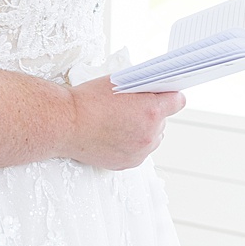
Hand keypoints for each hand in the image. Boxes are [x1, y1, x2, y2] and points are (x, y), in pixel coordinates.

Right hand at [66, 78, 184, 169]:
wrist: (66, 124)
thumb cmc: (88, 100)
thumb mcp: (121, 82)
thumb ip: (143, 88)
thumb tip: (155, 90)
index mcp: (152, 112)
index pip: (178, 101)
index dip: (170, 96)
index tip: (165, 95)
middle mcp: (150, 134)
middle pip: (164, 121)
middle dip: (152, 114)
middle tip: (131, 108)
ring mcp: (140, 151)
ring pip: (152, 138)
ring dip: (143, 131)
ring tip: (121, 123)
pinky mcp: (128, 163)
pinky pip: (139, 151)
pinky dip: (132, 144)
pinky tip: (115, 135)